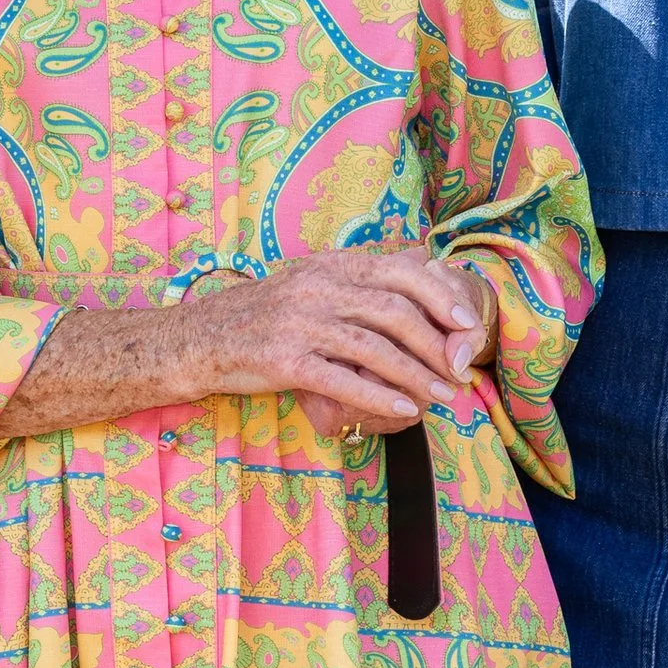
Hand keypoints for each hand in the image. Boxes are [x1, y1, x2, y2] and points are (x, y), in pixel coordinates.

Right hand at [209, 244, 490, 436]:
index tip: (468, 322)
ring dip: (418, 376)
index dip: (441, 296)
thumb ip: (361, 274)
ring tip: (444, 395)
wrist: (199, 338)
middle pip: (395, 311)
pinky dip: (380, 396)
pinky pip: (343, 380)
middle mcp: (318, 287)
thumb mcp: (311, 280)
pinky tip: (405, 409)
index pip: (400, 271)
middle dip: (438, 343)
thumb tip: (420, 258)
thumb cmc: (264, 314)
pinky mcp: (284, 361)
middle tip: (462, 367)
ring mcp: (300, 323)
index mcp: (330, 265)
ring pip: (375, 349)